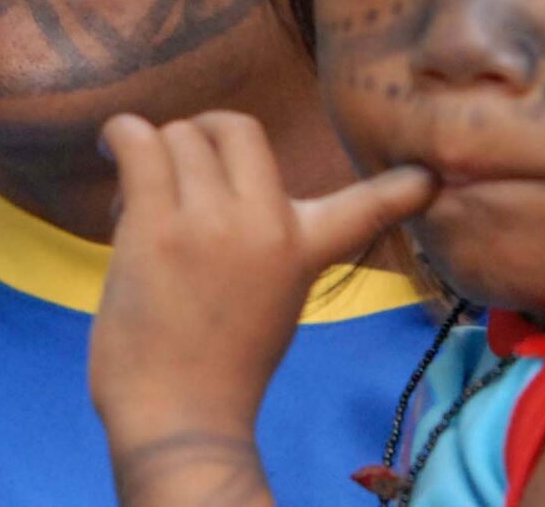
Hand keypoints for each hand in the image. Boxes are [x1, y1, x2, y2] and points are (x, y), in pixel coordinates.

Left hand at [89, 110, 436, 452]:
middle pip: (235, 126)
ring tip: (140, 201)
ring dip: (153, 155)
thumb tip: (221, 185)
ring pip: (179, 133)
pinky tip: (113, 145)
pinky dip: (121, 134)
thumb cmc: (217, 366)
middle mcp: (266, 222)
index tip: (431, 176)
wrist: (182, 417)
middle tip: (179, 172)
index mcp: (305, 247)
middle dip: (201, 135)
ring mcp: (211, 220)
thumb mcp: (274, 298)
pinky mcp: (157, 224)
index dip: (400, 189)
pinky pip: (139, 141)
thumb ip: (268, 242)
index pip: (366, 207)